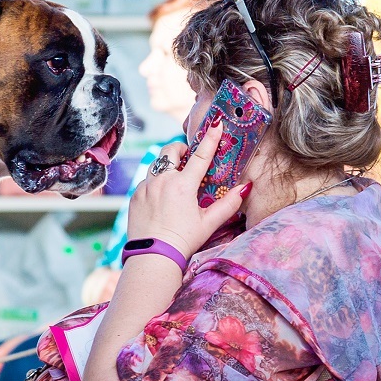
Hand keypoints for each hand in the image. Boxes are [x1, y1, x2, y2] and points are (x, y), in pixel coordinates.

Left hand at [126, 129, 248, 260]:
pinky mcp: (135, 196)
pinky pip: (146, 182)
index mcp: (182, 186)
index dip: (210, 138)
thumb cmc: (183, 240)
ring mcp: (145, 187)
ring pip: (156, 165)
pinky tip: (161, 199)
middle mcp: (162, 181)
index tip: (216, 124)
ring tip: (174, 180)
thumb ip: (229, 204)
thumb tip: (245, 188)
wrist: (153, 256)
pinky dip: (155, 184)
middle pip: (170, 150)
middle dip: (180, 148)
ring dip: (166, 167)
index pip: (200, 156)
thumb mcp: (209, 223)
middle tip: (187, 157)